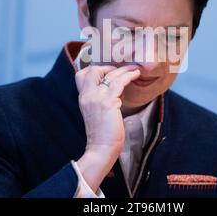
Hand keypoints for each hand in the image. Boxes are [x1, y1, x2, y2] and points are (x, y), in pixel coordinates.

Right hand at [75, 64, 140, 191]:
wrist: (101, 149)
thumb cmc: (103, 134)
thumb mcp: (97, 112)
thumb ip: (101, 100)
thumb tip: (116, 90)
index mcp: (83, 98)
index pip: (81, 75)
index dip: (95, 69)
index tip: (109, 71)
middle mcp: (87, 96)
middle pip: (92, 70)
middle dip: (108, 66)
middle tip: (121, 69)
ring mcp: (96, 98)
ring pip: (109, 75)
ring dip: (124, 70)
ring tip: (135, 69)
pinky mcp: (108, 103)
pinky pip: (119, 83)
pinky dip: (128, 76)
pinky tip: (135, 75)